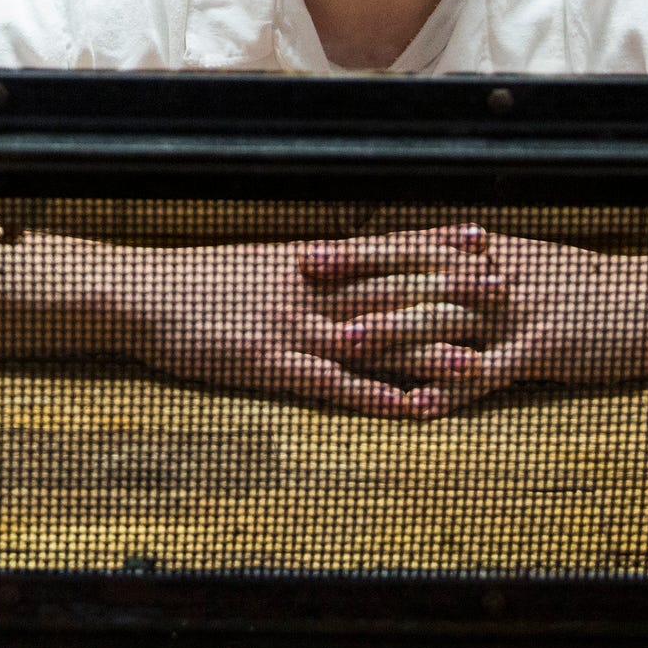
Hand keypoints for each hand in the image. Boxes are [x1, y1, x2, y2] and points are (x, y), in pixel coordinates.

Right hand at [121, 223, 502, 416]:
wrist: (146, 292)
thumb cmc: (200, 281)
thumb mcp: (260, 263)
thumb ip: (306, 267)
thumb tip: (343, 265)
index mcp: (312, 261)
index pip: (386, 248)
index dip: (436, 244)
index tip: (482, 238)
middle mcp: (313, 289)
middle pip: (393, 289)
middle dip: (450, 290)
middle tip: (502, 290)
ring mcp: (294, 327)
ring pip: (374, 338)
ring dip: (427, 350)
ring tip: (477, 358)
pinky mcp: (271, 365)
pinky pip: (332, 384)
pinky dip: (373, 397)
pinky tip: (408, 409)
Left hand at [302, 231, 647, 417]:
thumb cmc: (583, 285)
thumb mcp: (527, 261)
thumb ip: (478, 261)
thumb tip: (432, 254)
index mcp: (485, 253)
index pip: (411, 247)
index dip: (359, 252)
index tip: (311, 253)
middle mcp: (492, 275)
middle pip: (414, 274)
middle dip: (356, 278)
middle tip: (304, 282)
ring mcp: (514, 313)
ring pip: (443, 319)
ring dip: (393, 333)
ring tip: (346, 346)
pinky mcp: (539, 350)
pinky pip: (488, 372)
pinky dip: (451, 389)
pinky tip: (417, 407)